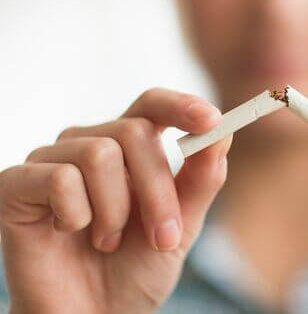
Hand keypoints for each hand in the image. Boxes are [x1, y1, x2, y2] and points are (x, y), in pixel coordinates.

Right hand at [0, 88, 230, 313]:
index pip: (152, 104)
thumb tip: (221, 132)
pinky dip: (76, 216)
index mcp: (130, 147)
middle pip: (134, 132)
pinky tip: (68, 233)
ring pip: (99, 154)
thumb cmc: (136, 269)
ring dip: (115, 212)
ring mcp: (52, 160)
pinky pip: (60, 179)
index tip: (211, 120)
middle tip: (164, 238)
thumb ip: (201, 180)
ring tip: (108, 241)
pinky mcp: (17, 184)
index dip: (181, 106)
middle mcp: (90, 143)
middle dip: (158, 191)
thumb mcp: (181, 226)